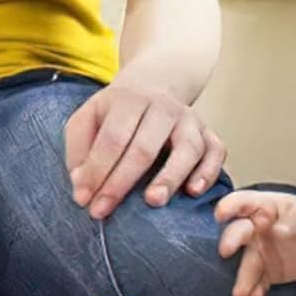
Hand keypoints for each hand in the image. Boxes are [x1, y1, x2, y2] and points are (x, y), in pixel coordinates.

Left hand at [64, 82, 225, 219]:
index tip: (83, 199)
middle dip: (122, 181)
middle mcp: (162, 107)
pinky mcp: (208, 133)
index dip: (97, 169)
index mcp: (129, 100)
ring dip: (171, 177)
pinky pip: (216, 152)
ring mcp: (189, 119)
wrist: (154, 85)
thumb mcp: (88, 118)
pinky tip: (194, 191)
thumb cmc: (116, 113)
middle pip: (144, 146)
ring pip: (187, 148)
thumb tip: (81, 184)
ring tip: (153, 201)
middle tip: (103, 211)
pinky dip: (208, 172)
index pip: (113, 137)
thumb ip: (78, 148)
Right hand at [213, 192, 295, 295]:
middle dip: (230, 241)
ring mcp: (261, 251)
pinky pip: (258, 282)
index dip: (230, 206)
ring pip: (247, 263)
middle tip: (225, 252)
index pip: (242, 202)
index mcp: (265, 207)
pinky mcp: (268, 272)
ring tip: (240, 293)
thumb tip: (278, 229)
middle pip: (238, 233)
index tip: (221, 215)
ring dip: (242, 277)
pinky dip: (255, 291)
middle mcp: (256, 229)